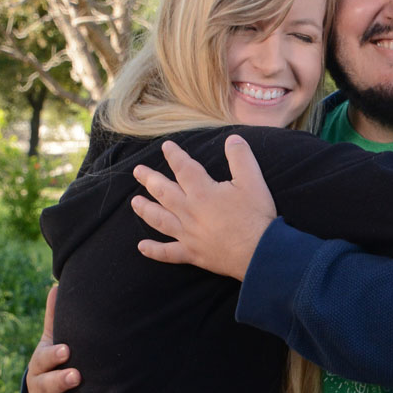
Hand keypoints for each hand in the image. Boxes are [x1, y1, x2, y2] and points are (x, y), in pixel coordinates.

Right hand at [26, 285, 80, 392]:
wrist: (50, 388)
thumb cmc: (58, 359)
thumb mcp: (56, 339)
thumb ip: (57, 319)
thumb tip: (56, 287)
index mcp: (41, 363)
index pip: (44, 358)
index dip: (54, 355)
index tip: (67, 350)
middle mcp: (38, 384)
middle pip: (45, 384)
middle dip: (59, 381)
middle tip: (76, 376)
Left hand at [132, 135, 276, 280]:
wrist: (258, 252)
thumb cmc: (255, 216)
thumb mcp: (253, 181)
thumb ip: (241, 157)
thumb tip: (232, 139)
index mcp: (202, 192)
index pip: (183, 168)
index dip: (174, 155)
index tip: (166, 147)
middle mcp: (189, 212)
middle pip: (163, 192)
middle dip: (149, 179)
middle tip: (138, 171)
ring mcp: (188, 234)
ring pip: (160, 219)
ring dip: (146, 209)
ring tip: (134, 202)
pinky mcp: (193, 253)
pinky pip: (168, 253)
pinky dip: (154, 250)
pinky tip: (142, 246)